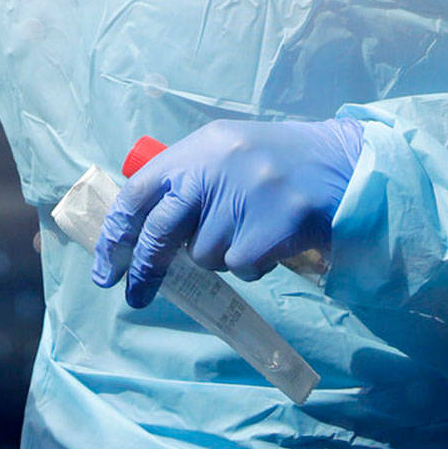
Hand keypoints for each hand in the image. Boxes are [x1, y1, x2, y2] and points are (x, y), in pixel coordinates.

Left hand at [92, 118, 363, 307]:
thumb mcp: (221, 155)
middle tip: (134, 296)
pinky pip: (240, 268)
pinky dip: (252, 265)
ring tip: (249, 227)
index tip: (105, 267)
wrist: (341, 163)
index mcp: (195, 152)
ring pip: (205, 256)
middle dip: (143, 269)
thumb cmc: (271, 163)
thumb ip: (182, 184)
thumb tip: (136, 235)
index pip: (137, 194)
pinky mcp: (270, 229)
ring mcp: (243, 200)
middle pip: (159, 233)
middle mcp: (213, 171)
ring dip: (221, 255)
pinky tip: (270, 239)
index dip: (114, 235)